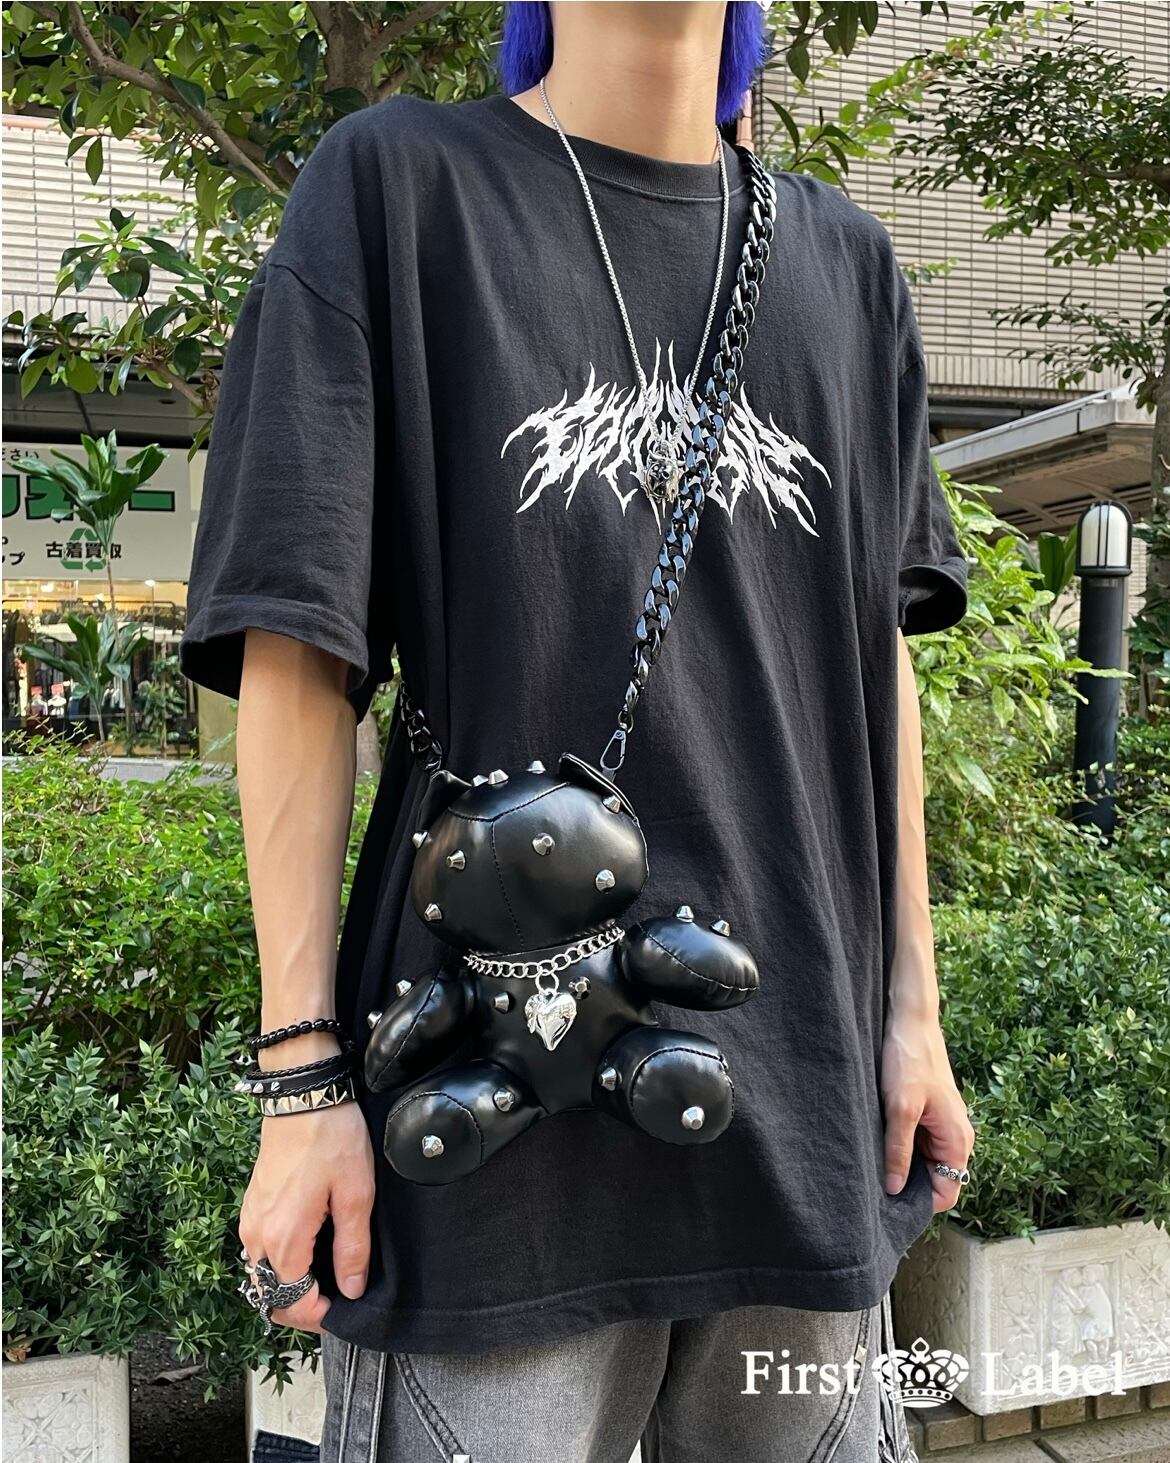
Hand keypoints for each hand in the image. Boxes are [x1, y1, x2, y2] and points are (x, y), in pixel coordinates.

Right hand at [239, 1077, 375, 1333]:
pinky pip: (260, 1251)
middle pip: (271, 1296)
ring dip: (290, 1284)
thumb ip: (353, 1248)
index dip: (321, 1315)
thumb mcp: (356, 1194)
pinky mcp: (252, 1205)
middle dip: (303, 1305)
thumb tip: (352, 1290)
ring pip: (263, 1275)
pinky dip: (281, 1262)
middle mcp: (257, 1236)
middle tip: (338, 1295)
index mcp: (283, 1238)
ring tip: (328, 1271)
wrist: (303, 1095)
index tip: (347, 1307)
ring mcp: (250, 1220)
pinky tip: (311, 1246)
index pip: (292, 1304)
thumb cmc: (332, 1139)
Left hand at [881, 1013, 974, 1213]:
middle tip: (876, 1184)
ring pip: (925, 1161)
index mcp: (958, 1139)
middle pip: (937, 1179)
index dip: (921, 1203)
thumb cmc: (908, 1060)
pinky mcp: (930, 1113)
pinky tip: (880, 1142)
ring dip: (903, 1164)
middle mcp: (956, 1136)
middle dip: (910, 1185)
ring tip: (875, 1163)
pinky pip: (918, 1142)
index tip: (890, 1205)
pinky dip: (902, 1146)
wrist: (911, 1021)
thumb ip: (899, 1150)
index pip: (948, 1192)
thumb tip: (894, 1189)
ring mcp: (943, 1125)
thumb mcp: (900, 1108)